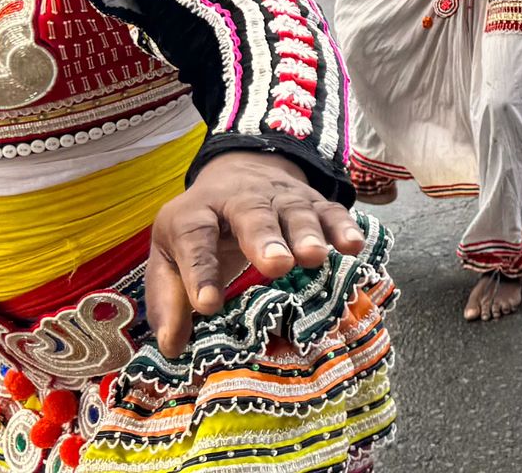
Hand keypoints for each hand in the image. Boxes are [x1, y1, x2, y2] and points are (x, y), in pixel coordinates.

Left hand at [144, 151, 363, 356]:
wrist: (236, 173)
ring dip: (306, 233)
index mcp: (195, 214)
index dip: (200, 271)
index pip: (194, 239)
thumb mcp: (171, 257)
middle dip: (264, 239)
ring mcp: (278, 198)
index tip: (207, 305)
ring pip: (294, 211)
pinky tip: (354, 245)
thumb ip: (168, 300)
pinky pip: (329, 210)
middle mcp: (238, 199)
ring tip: (315, 258)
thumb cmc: (201, 231)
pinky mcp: (311, 201)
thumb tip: (171, 347)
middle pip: (250, 214)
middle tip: (276, 265)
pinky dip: (342, 226)